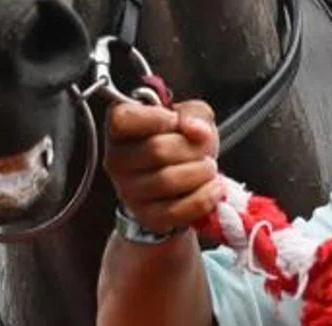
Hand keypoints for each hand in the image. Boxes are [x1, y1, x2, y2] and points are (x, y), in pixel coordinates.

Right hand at [103, 99, 220, 237]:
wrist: (178, 183)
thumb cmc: (178, 143)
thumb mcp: (188, 116)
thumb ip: (193, 114)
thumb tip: (195, 129)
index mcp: (120, 129)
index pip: (122, 119)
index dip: (153, 118)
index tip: (175, 120)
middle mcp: (116, 160)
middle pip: (156, 150)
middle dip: (191, 148)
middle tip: (204, 149)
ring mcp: (129, 192)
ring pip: (168, 180)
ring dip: (200, 172)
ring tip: (210, 168)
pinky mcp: (148, 217)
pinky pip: (178, 210)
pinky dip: (204, 197)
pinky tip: (215, 187)